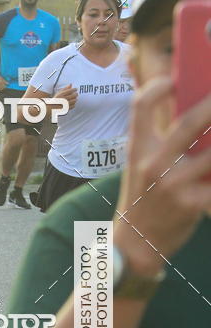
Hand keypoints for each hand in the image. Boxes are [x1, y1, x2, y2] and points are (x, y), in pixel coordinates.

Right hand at [54, 83, 77, 109]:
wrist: (52, 108)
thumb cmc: (56, 100)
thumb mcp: (59, 93)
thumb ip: (65, 88)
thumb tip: (71, 84)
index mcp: (62, 94)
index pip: (71, 90)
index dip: (74, 89)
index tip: (76, 89)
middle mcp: (64, 99)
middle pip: (74, 95)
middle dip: (76, 94)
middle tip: (76, 94)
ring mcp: (65, 104)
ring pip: (74, 101)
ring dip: (75, 99)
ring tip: (74, 98)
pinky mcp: (67, 109)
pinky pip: (73, 106)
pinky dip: (74, 104)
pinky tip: (72, 103)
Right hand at [114, 77, 210, 275]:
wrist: (135, 245)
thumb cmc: (142, 198)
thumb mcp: (138, 165)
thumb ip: (158, 138)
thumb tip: (185, 108)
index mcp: (138, 149)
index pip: (141, 105)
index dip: (157, 86)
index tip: (173, 82)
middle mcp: (153, 163)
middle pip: (190, 122)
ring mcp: (173, 185)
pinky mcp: (191, 204)